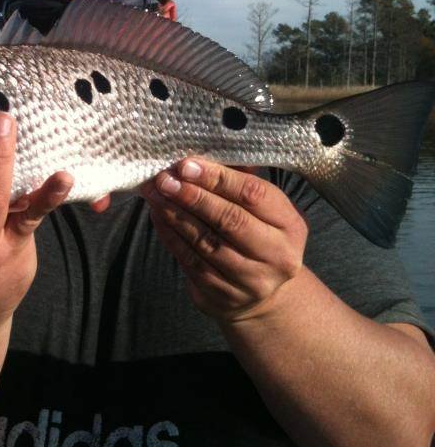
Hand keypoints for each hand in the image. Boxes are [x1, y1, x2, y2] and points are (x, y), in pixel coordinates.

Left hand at [142, 157, 307, 323]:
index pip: (254, 195)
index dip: (219, 178)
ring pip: (206, 242)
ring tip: (155, 194)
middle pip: (230, 220)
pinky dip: (171, 237)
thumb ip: (241, 179)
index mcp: (291, 225)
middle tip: (165, 178)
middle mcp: (277, 255)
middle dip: (193, 196)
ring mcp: (251, 281)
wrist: (260, 294)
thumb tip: (206, 150)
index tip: (187, 164)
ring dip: (176, 214)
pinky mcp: (224, 296)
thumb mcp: (262, 209)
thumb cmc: (256, 234)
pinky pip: (191, 262)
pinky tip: (158, 217)